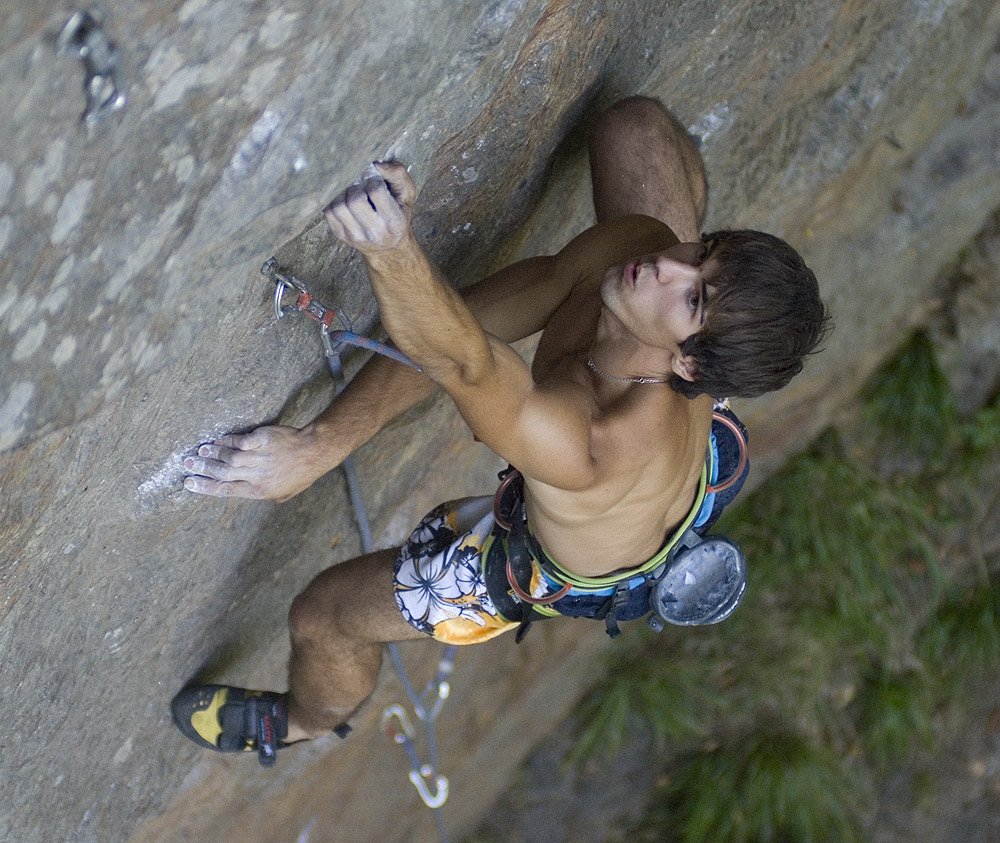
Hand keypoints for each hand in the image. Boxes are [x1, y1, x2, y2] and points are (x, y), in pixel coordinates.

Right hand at [182, 425, 337, 501]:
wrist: (313, 452)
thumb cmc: (298, 475)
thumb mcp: (281, 495)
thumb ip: (259, 494)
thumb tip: (238, 492)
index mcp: (259, 491)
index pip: (226, 490)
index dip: (205, 487)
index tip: (189, 483)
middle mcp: (257, 474)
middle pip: (223, 473)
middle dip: (202, 468)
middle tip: (186, 464)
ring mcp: (260, 456)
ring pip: (229, 456)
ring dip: (212, 454)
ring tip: (199, 451)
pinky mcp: (263, 439)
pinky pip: (241, 441)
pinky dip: (227, 441)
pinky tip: (217, 440)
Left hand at [323, 161, 416, 253]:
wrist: (389, 247)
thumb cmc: (398, 214)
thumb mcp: (407, 194)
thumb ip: (397, 174)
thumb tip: (376, 164)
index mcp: (395, 222)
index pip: (375, 191)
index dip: (372, 176)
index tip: (373, 174)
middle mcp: (375, 233)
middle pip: (354, 199)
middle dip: (356, 184)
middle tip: (360, 180)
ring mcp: (355, 236)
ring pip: (338, 206)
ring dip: (343, 192)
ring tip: (352, 189)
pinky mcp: (341, 235)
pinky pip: (328, 212)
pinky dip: (334, 200)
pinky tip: (344, 197)